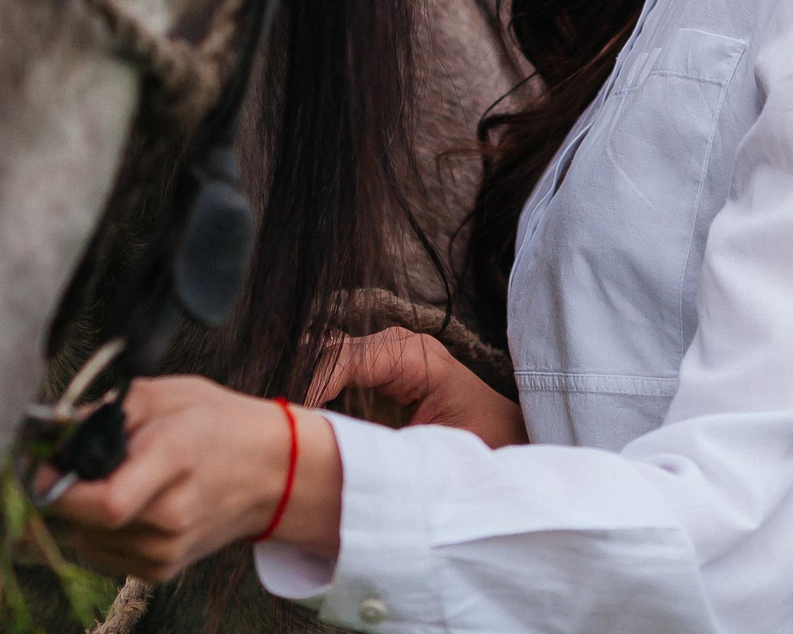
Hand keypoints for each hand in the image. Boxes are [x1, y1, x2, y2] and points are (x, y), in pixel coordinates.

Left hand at [44, 377, 341, 579]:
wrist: (268, 472)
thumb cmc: (215, 423)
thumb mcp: (164, 394)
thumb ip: (104, 411)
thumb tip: (53, 432)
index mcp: (173, 459)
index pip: (104, 503)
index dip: (61, 489)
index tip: (46, 467)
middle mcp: (172, 515)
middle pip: (87, 525)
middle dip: (66, 495)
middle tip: (74, 466)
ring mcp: (168, 549)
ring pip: (86, 542)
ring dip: (80, 515)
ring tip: (109, 481)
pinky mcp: (163, 571)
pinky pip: (103, 555)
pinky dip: (98, 532)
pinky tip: (125, 504)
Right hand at [308, 329, 526, 448]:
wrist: (508, 436)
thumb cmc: (482, 440)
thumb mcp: (436, 447)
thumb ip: (387, 445)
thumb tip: (336, 447)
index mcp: (415, 356)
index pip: (348, 357)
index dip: (316, 384)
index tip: (298, 419)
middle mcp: (398, 345)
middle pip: (333, 350)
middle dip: (305, 380)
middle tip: (283, 422)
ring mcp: (389, 353)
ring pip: (330, 356)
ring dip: (309, 382)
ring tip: (289, 421)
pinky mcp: (382, 369)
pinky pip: (339, 370)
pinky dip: (320, 389)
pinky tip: (307, 417)